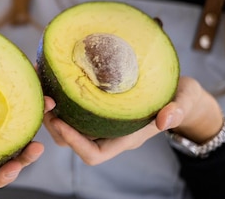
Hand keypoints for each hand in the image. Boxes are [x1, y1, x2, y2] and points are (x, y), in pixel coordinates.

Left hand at [43, 76, 224, 165]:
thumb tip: (166, 120)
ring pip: (66, 122)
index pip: (93, 154)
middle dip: (54, 123)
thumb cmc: (182, 99)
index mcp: (124, 138)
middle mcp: (107, 132)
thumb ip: (177, 110)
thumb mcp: (183, 101)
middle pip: (71, 140)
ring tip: (40, 82)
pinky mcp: (94, 103)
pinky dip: (58, 92)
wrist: (180, 92)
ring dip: (51, 107)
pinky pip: (70, 105)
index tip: (61, 122)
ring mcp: (100, 119)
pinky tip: (51, 70)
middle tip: (44, 99)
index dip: (74, 143)